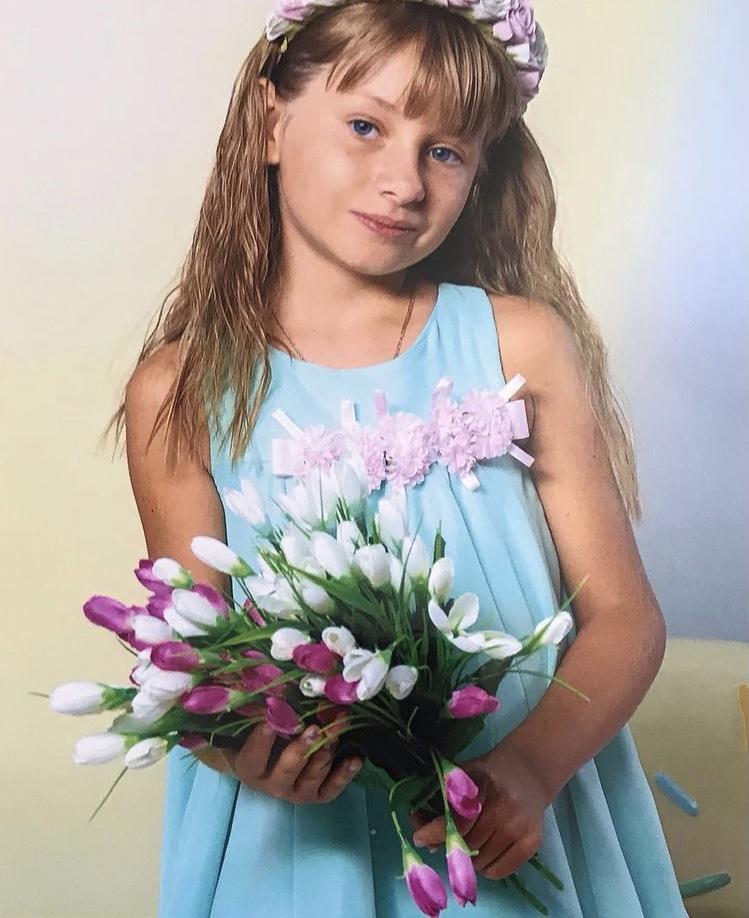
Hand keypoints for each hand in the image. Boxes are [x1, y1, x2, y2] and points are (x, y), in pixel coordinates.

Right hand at [221, 723, 362, 803]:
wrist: (268, 764)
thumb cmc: (260, 736)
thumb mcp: (255, 724)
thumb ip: (262, 712)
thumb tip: (275, 689)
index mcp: (250, 767)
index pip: (253, 758)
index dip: (261, 743)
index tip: (269, 723)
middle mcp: (272, 784)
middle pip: (287, 770)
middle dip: (302, 750)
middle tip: (315, 729)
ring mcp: (295, 792)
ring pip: (311, 779)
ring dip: (325, 755)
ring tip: (335, 736)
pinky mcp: (316, 796)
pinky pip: (331, 790)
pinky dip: (344, 775)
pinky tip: (356, 759)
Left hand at [409, 741, 549, 880]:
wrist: (529, 771)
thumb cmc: (488, 774)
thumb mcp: (463, 775)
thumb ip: (443, 803)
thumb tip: (426, 842)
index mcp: (484, 785)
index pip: (457, 820)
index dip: (435, 832)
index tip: (420, 838)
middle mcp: (504, 808)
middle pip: (467, 844)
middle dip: (449, 844)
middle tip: (443, 839)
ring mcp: (520, 827)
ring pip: (480, 862)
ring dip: (468, 857)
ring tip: (469, 840)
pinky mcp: (532, 843)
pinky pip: (498, 872)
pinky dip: (485, 868)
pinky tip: (485, 851)